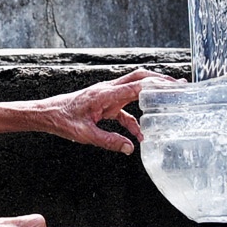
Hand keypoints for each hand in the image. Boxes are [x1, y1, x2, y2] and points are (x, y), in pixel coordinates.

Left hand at [0, 68, 161, 154]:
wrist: (47, 114)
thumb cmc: (62, 120)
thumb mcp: (85, 135)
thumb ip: (109, 141)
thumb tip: (131, 147)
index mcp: (105, 94)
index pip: (136, 86)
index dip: (157, 86)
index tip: (174, 87)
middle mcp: (108, 90)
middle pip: (139, 78)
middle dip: (159, 81)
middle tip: (179, 86)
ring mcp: (107, 95)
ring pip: (133, 90)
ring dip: (150, 96)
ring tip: (168, 102)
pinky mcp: (104, 104)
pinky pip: (124, 109)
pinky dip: (134, 119)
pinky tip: (139, 134)